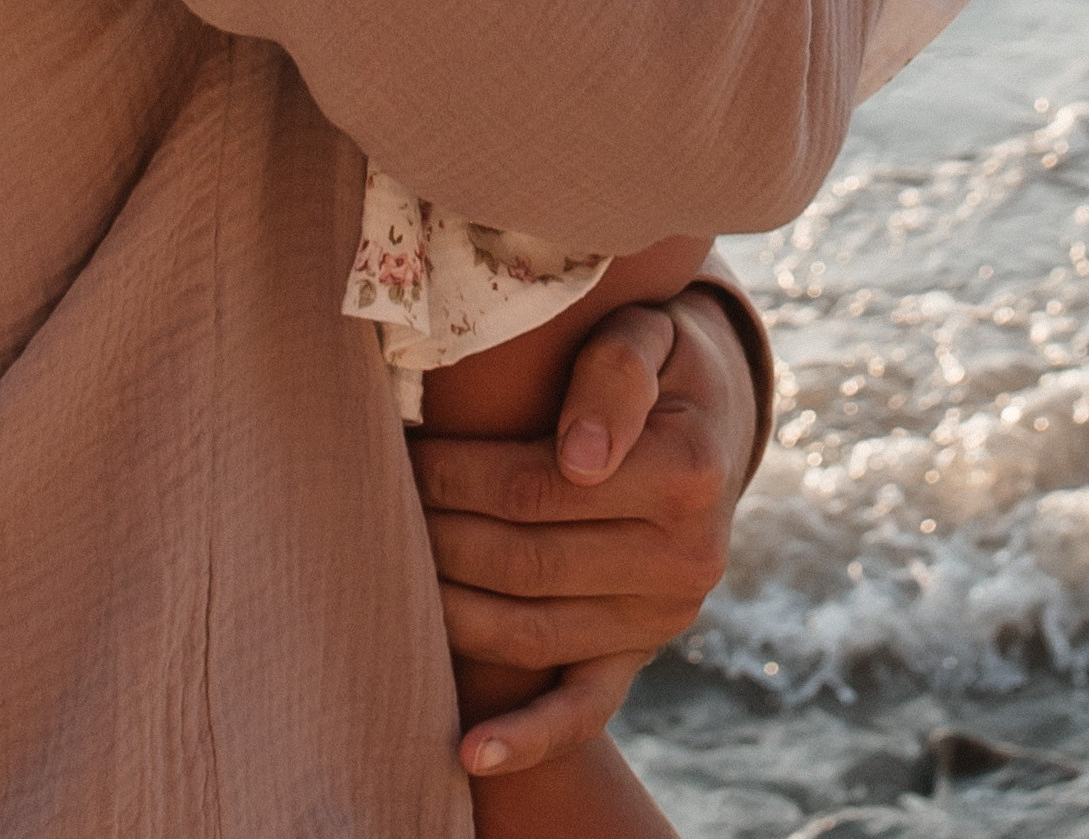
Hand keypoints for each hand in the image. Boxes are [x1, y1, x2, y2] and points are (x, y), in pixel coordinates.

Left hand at [412, 286, 761, 779]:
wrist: (709, 421)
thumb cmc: (658, 363)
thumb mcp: (650, 334)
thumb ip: (615, 374)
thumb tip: (581, 458)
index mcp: (688, 470)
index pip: (537, 486)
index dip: (458, 474)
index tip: (401, 448)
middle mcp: (686, 559)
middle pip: (525, 560)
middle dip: (440, 532)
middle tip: (378, 500)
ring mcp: (662, 620)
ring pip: (533, 630)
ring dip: (450, 607)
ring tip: (387, 567)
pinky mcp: (639, 657)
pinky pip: (583, 710)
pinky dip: (527, 740)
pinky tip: (468, 753)